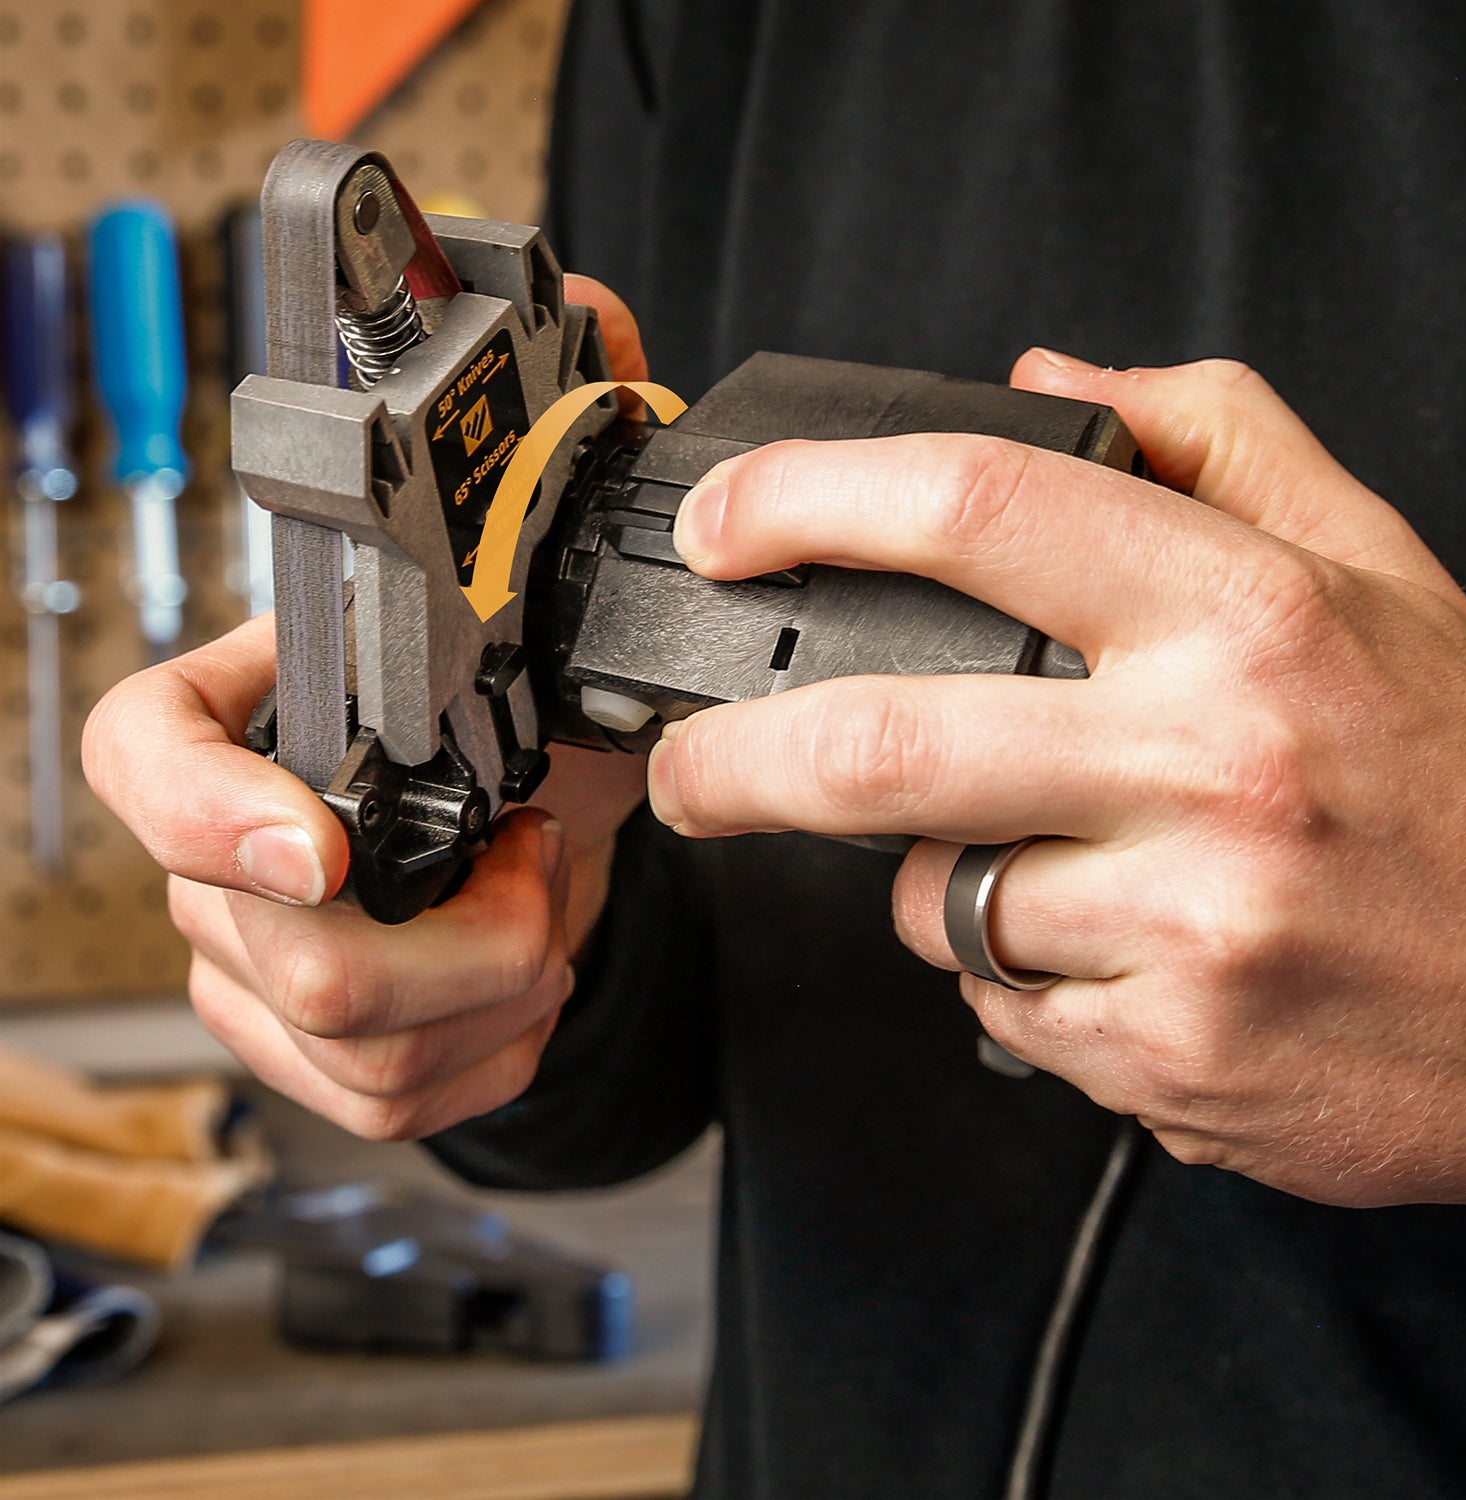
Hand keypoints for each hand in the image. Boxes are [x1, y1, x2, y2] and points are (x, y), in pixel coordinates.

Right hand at [81, 276, 648, 1139]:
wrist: (563, 804)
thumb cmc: (540, 693)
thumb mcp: (554, 583)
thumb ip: (557, 442)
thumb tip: (592, 309)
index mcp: (257, 715)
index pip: (139, 760)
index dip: (207, 816)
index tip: (326, 846)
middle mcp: (232, 843)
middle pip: (268, 952)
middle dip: (453, 943)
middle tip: (538, 866)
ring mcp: (263, 953)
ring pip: (339, 1051)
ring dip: (488, 999)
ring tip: (544, 917)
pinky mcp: (318, 1042)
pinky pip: (383, 1104)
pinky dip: (488, 1060)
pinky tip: (525, 987)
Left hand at [648, 351, 1465, 1207]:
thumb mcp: (1375, 566)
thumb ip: (1215, 437)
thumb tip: (1047, 378)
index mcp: (1248, 619)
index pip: (980, 509)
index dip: (811, 501)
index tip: (728, 529)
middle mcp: (1209, 768)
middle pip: (878, 744)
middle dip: (732, 760)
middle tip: (687, 766)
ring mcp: (1183, 930)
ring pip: (934, 898)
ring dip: (941, 878)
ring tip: (1058, 863)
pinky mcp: (1166, 1061)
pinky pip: (1001, 1004)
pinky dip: (1017, 974)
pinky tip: (1122, 952)